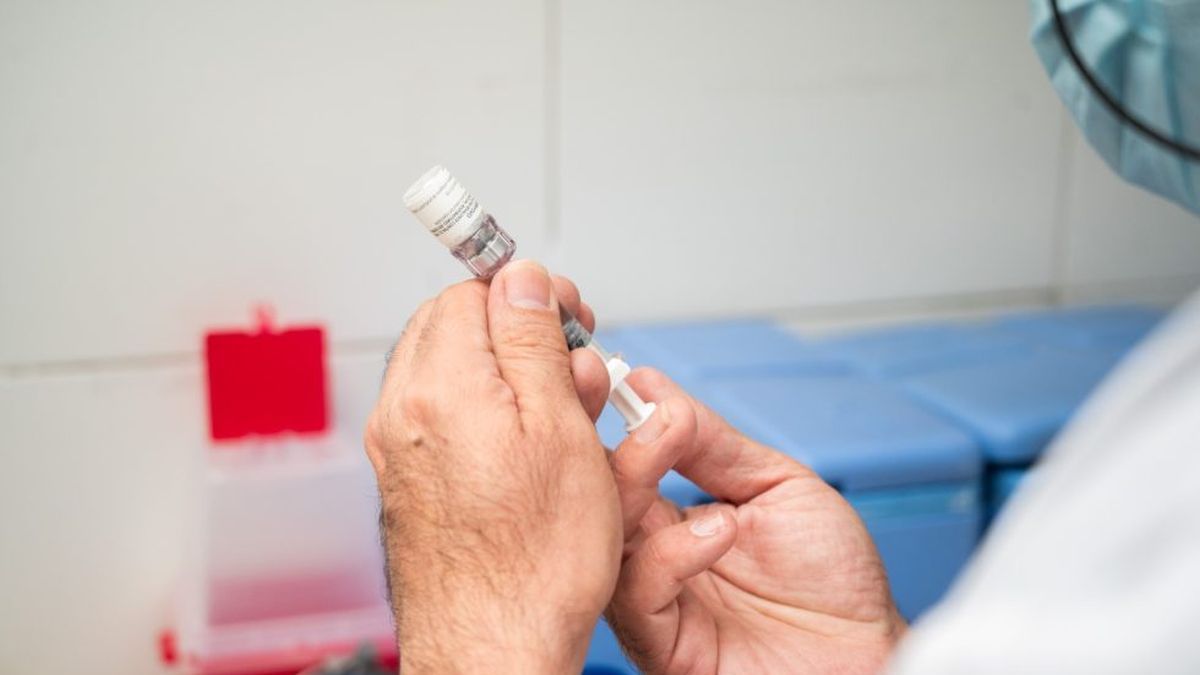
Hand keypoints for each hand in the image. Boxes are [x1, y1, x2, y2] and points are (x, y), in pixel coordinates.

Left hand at [364, 261, 618, 673]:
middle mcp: (403, 414)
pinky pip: (448, 420)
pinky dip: (491, 417)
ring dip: (511, 376)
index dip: (528, 297)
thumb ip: (533, 341)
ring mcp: (400, 450)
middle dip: (520, 334)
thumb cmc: (534, 564)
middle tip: (576, 368)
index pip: (470, 293)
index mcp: (437, 389)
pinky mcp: (410, 482)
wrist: (491, 650)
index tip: (570, 318)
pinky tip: (535, 450)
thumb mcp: (560, 429)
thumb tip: (520, 279)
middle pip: (455, 328)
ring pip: (454, 373)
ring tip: (568, 418)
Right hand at [601, 369, 906, 673]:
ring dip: (633, 479)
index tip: (614, 372)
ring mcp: (654, 602)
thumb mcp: (777, 485)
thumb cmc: (833, 582)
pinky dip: (672, 552)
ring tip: (672, 442)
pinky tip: (719, 528)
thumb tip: (654, 389)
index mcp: (670, 520)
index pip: (616, 463)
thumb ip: (715, 445)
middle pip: (597, 496)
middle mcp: (652, 557)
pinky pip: (636, 597)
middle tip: (634, 401)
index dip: (607, 419)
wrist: (868, 651)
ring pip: (603, 539)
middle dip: (612, 438)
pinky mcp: (663, 646)